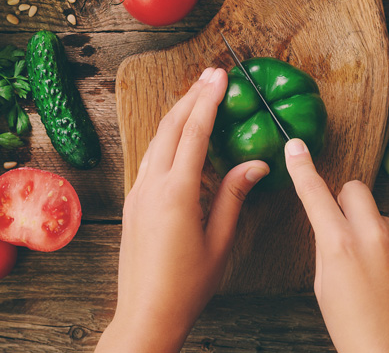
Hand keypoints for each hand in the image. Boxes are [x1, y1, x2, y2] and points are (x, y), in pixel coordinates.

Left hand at [96, 68, 269, 352]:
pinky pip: (150, 157)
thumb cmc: (187, 285)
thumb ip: (234, 196)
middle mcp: (151, 186)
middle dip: (192, 96)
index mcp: (176, 193)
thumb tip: (255, 164)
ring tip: (197, 95)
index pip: (194, 133)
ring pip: (156, 140)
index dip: (208, 100)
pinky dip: (166, 137)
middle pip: (170, 127)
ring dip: (177, 113)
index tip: (220, 76)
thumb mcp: (219, 241)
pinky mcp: (133, 202)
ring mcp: (137, 192)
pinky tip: (178, 136)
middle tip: (211, 74)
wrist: (146, 313)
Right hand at [285, 138, 388, 352]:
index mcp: (339, 245)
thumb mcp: (324, 288)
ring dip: (375, 234)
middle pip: (354, 189)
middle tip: (346, 232)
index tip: (296, 145)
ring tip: (378, 276)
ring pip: (381, 216)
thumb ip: (327, 247)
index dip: (302, 168)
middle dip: (346, 203)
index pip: (314, 193)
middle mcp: (373, 234)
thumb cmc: (355, 331)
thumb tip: (333, 225)